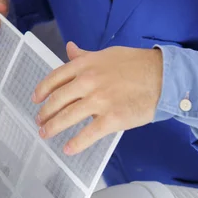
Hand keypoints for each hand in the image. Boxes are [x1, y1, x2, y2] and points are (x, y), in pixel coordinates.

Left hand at [33, 43, 162, 154]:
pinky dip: (76, 143)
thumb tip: (69, 48)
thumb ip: (84, 55)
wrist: (162, 77)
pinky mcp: (112, 119)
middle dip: (45, 113)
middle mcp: (87, 82)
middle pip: (57, 100)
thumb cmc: (135, 64)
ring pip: (68, 117)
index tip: (36, 99)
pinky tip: (68, 148)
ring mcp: (99, 101)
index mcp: (85, 65)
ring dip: (53, 127)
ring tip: (45, 134)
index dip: (42, 90)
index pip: (55, 78)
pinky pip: (88, 134)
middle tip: (40, 121)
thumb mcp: (106, 54)